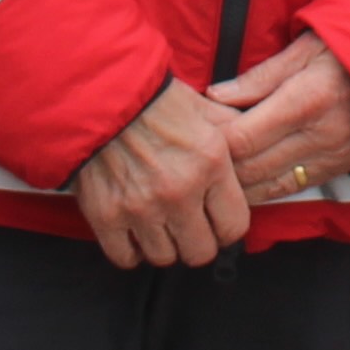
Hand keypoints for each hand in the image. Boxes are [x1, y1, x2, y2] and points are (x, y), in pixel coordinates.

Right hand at [69, 78, 255, 269]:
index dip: (227, 227)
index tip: (217, 221)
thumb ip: (231, 135)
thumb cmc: (152, 97)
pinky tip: (133, 231)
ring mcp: (141, 208)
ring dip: (163, 244)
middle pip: (201, 252)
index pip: (234, 227)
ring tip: (159, 223)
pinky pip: (125, 257)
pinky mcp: (106, 215)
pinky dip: (130, 249)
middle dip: (197, 241)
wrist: (98, 92)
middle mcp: (179, 192)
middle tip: (188, 225)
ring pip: (164, 257)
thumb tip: (251, 152)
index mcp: (209, 164)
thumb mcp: (203, 109)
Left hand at [214, 35, 349, 205]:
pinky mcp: (340, 168)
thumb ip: (260, 77)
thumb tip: (216, 96)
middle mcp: (321, 134)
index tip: (195, 134)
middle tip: (197, 157)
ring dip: (238, 184)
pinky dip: (263, 189)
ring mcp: (333, 156)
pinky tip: (244, 183)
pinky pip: (291, 188)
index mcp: (308, 98)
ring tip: (214, 173)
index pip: (244, 137)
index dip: (213, 141)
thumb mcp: (306, 46)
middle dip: (219, 166)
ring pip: (269, 186)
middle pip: (252, 167)